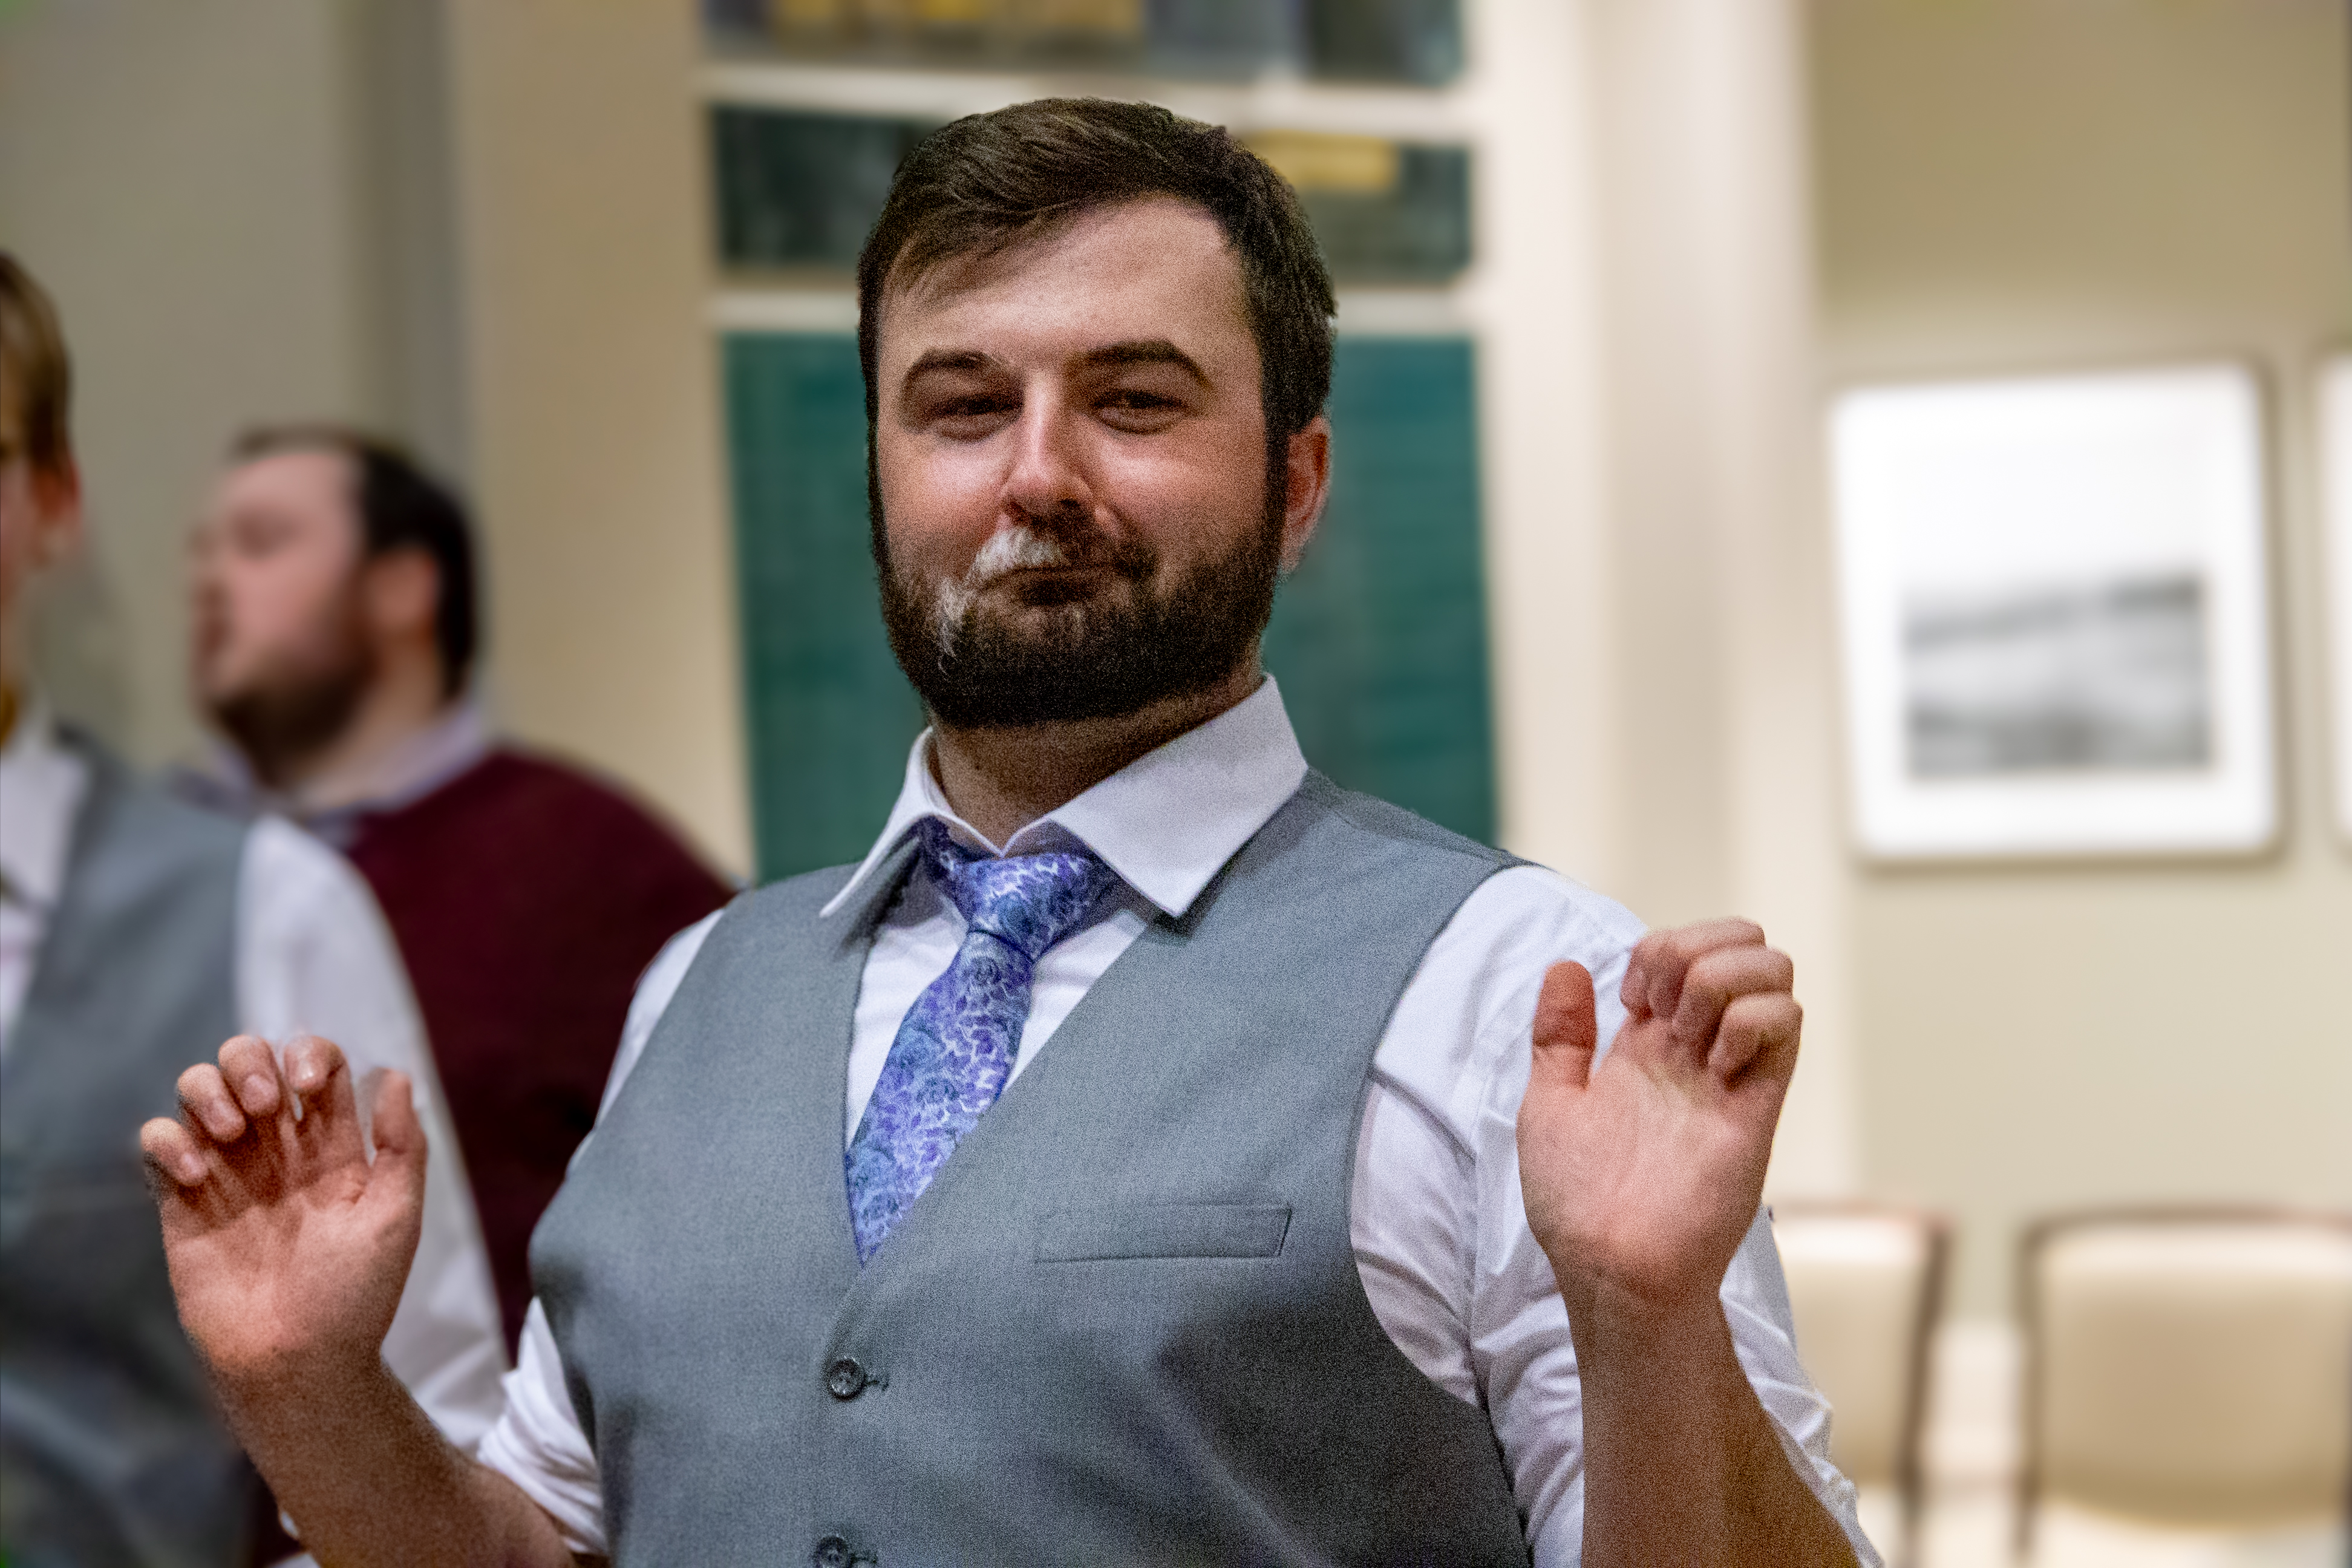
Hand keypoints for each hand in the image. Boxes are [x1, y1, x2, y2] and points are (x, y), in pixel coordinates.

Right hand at [141, 1035, 425, 1393]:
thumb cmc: (355, 1295)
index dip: (310, 1056)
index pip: (316, 1065)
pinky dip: (169, 1140)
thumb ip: (401, 1144)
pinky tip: (197, 1176)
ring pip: (197, 1088)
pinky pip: (158, 1141)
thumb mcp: (396, 1216)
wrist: (297, 1361)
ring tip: (230, 1131)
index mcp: (332, 1146)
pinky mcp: (181, 1202)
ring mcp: (227, 1171)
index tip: (311, 1090)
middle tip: (264, 1106)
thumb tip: (395, 1075)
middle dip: (250, 1061)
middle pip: (249, 1059)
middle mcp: (277, 1149)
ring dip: (207, 1088)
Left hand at [1517, 920, 1800, 1318]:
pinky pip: (1787, 1022)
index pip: (1681, 951)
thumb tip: (1567, 966)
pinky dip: (1753, 1017)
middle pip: (1738, 946)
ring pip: (1773, 972)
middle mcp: (1694, 1051)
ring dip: (1725, 977)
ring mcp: (1731, 1072)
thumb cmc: (1575, 1203)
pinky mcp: (1759, 1104)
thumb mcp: (1547, 1105)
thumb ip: (1559, 1035)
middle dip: (1697, 947)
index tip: (1628, 1000)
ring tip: (1692, 1033)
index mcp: (1645, 1047)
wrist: (1612, 1266)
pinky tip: (1716, 1061)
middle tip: (1664, 1005)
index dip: (1656, 950)